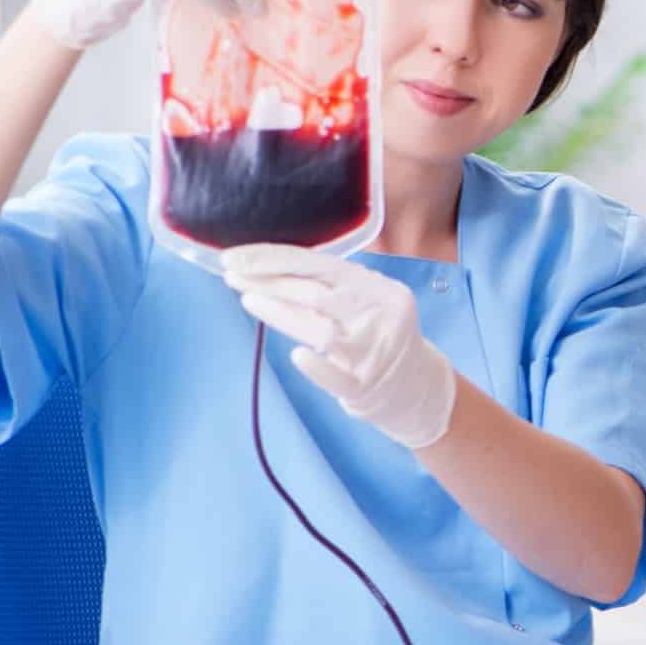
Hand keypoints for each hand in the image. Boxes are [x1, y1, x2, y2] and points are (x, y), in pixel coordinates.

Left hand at [221, 245, 456, 449]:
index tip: (236, 257)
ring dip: (278, 313)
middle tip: (230, 274)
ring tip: (246, 299)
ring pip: (321, 330)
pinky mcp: (365, 387)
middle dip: (267, 281)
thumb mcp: (369, 302)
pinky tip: (298, 357)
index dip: (274, 258)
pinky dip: (318, 368)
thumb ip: (332, 285)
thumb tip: (268, 264)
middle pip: (316, 293)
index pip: (321, 265)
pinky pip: (339, 378)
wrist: (415, 388)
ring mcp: (373, 353)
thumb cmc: (379, 337)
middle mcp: (381, 316)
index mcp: (381, 289)